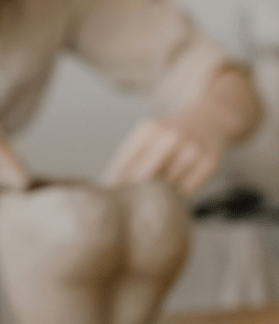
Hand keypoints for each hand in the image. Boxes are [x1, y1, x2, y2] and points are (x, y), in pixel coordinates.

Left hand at [101, 115, 226, 195]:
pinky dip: (176, 199)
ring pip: (165, 188)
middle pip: (143, 177)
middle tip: (129, 206)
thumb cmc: (171, 131)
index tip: (111, 197)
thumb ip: (131, 156)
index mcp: (150, 130)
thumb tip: (111, 185)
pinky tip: (171, 200)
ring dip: (156, 197)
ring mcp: (191, 152)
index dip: (116, 183)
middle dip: (134, 192)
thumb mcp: (149, 134)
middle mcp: (170, 139)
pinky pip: (186, 192)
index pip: (126, 163)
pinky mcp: (208, 166)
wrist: (212, 117)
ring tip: (151, 204)